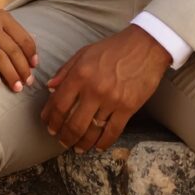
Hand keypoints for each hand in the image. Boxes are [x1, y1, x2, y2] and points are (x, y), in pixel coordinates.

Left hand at [41, 25, 171, 151]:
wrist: (146, 46)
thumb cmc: (113, 48)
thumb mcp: (84, 53)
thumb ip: (65, 70)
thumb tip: (50, 87)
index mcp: (80, 74)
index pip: (59, 104)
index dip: (50, 118)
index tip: (48, 125)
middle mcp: (94, 89)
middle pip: (73, 123)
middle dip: (64, 136)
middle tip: (61, 140)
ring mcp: (112, 100)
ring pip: (92, 131)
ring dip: (82, 143)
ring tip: (77, 147)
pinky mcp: (128, 108)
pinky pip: (113, 131)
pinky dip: (104, 142)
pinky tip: (97, 147)